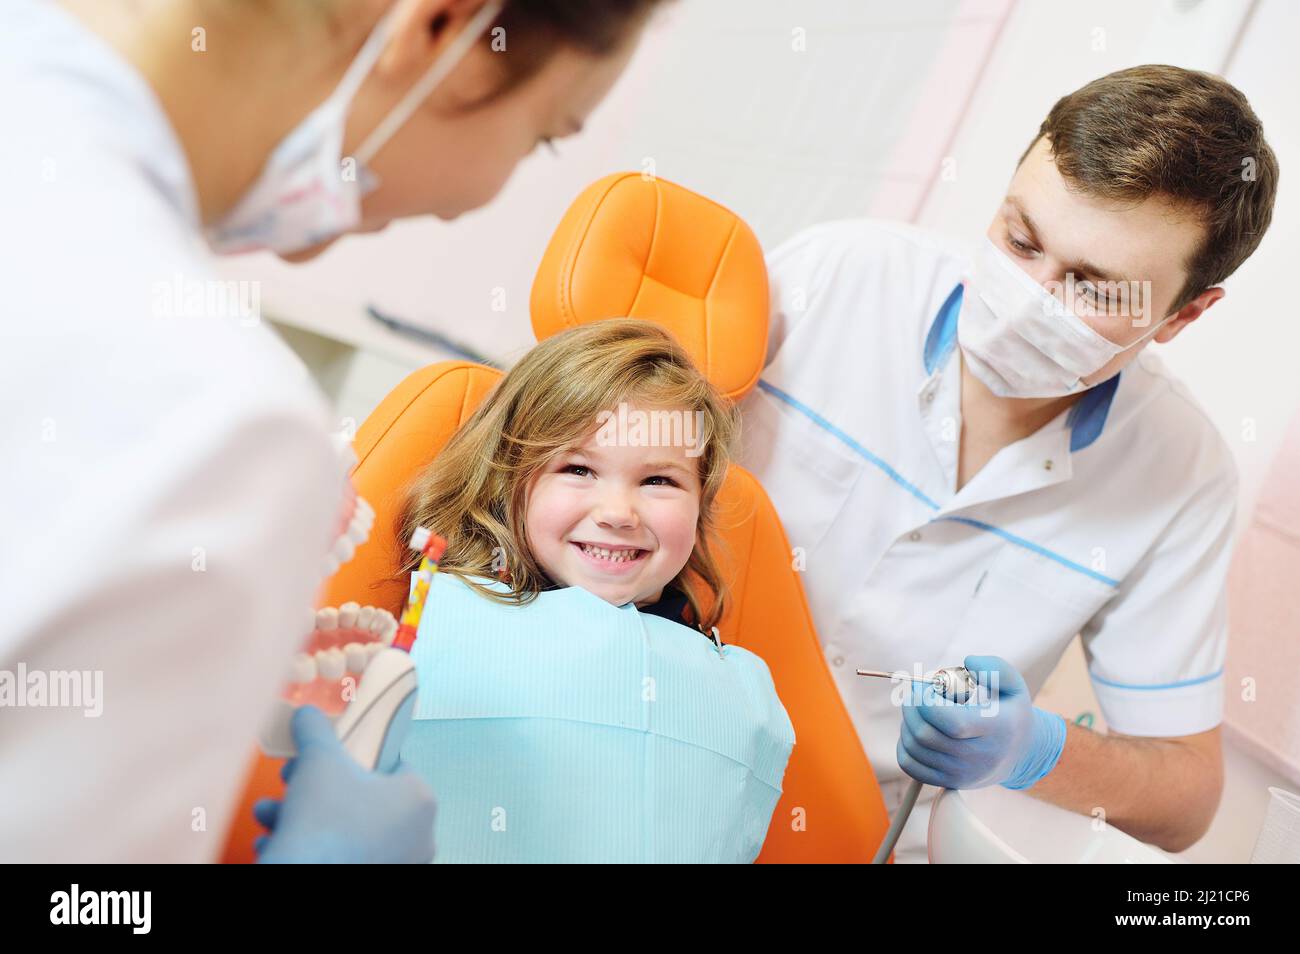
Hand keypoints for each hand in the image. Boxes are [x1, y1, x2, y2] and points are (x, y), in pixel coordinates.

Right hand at [254, 706, 435, 862]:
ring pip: (345, 831)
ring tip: (267, 813)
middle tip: (288, 780)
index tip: (319, 757)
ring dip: (301, 817)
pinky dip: (309, 848)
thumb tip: (307, 713)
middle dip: (314, 788)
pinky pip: (341, 858)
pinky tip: (272, 842)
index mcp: (418, 799)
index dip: (350, 755)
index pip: (390, 764)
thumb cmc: (323, 821)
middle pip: (360, 798)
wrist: (304, 879)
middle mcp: (418, 836)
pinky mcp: (373, 880)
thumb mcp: (318, 761)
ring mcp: (398, 864)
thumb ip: (316, 731)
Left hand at [896, 655, 1065, 789]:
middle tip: (916, 693)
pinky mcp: (948, 782)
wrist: (1019, 754)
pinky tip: (916, 729)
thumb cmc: (1009, 711)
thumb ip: (994, 668)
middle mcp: (978, 757)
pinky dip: (904, 744)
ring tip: (918, 709)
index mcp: (995, 730)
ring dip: (907, 722)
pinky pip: (910, 764)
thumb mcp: (1013, 685)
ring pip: (914, 747)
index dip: (928, 701)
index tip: (925, 686)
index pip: (952, 722)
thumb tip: (968, 663)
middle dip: (912, 707)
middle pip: (926, 734)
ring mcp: (962, 773)